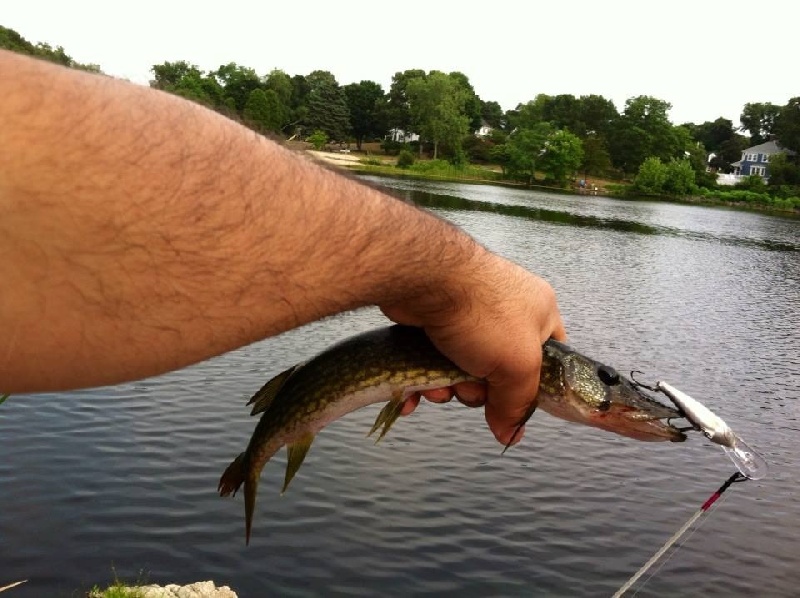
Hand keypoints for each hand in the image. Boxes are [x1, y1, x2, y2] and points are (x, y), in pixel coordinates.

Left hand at [383, 248, 566, 446]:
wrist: (423, 277)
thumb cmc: (482, 315)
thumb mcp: (517, 366)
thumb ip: (517, 404)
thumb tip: (511, 434)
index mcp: (539, 311)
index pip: (549, 356)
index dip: (534, 385)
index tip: (513, 403)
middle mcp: (506, 308)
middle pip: (499, 370)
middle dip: (479, 390)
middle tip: (468, 388)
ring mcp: (467, 311)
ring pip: (462, 368)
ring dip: (448, 388)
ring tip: (436, 388)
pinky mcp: (432, 317)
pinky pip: (433, 358)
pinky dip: (424, 378)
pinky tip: (413, 392)